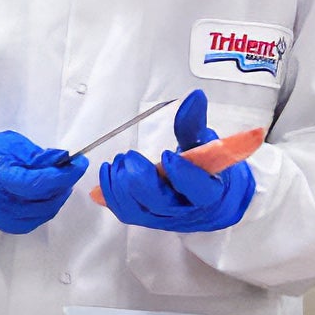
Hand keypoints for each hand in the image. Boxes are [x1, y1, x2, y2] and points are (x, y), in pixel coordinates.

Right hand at [0, 131, 87, 234]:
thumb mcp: (12, 144)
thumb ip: (37, 155)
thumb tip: (64, 160)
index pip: (36, 182)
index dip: (62, 174)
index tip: (79, 163)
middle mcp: (2, 204)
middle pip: (44, 198)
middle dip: (64, 182)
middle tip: (72, 167)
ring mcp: (8, 219)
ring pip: (47, 210)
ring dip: (59, 194)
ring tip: (60, 177)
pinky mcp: (14, 227)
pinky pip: (41, 217)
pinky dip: (51, 203)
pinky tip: (50, 191)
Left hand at [98, 90, 255, 233]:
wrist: (207, 196)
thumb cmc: (206, 168)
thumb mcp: (204, 142)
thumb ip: (194, 122)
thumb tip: (194, 97)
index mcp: (207, 191)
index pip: (198, 189)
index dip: (182, 175)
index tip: (167, 155)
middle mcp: (185, 209)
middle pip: (161, 203)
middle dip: (140, 179)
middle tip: (130, 156)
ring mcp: (163, 216)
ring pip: (139, 210)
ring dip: (121, 186)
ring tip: (118, 162)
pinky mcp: (146, 217)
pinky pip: (125, 212)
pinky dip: (110, 195)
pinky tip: (107, 175)